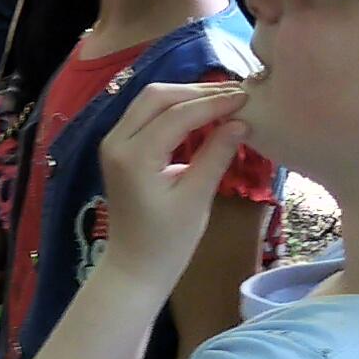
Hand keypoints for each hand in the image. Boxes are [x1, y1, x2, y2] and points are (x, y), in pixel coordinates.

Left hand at [93, 79, 251, 290]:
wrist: (134, 267)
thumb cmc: (168, 242)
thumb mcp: (196, 199)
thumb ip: (216, 155)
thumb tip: (241, 122)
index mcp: (133, 157)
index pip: (176, 115)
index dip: (213, 103)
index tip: (246, 98)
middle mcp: (116, 142)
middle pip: (157, 97)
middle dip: (197, 92)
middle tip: (235, 95)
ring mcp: (113, 143)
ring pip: (149, 101)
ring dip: (185, 96)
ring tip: (223, 101)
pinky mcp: (119, 147)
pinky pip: (145, 115)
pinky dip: (173, 109)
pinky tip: (202, 114)